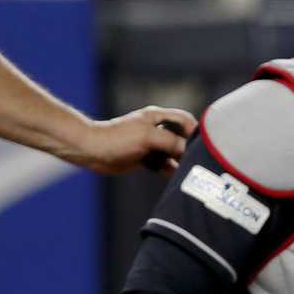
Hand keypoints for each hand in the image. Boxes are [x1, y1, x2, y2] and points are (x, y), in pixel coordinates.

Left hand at [74, 106, 195, 174]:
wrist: (91, 151)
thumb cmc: (117, 138)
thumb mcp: (148, 136)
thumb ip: (170, 141)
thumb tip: (187, 149)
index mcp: (158, 117)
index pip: (185, 119)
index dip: (195, 130)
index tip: (202, 144)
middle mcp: (156, 129)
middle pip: (181, 137)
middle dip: (189, 148)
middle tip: (198, 160)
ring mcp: (150, 144)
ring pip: (172, 152)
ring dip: (179, 161)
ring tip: (188, 170)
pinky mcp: (144, 157)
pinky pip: (162, 163)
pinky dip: (169, 169)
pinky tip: (174, 176)